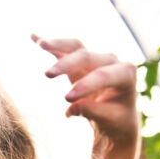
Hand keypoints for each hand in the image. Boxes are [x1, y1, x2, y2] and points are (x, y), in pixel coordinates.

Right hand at [32, 34, 139, 158]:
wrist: (117, 116)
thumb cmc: (116, 119)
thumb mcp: (110, 120)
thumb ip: (93, 112)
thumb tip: (71, 108)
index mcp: (126, 74)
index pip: (103, 75)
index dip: (85, 85)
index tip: (66, 99)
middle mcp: (112, 61)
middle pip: (87, 57)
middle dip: (67, 64)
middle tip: (47, 75)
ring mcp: (96, 58)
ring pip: (76, 47)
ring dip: (58, 44)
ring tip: (41, 44)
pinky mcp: (81, 60)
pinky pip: (66, 49)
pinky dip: (51, 45)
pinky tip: (33, 37)